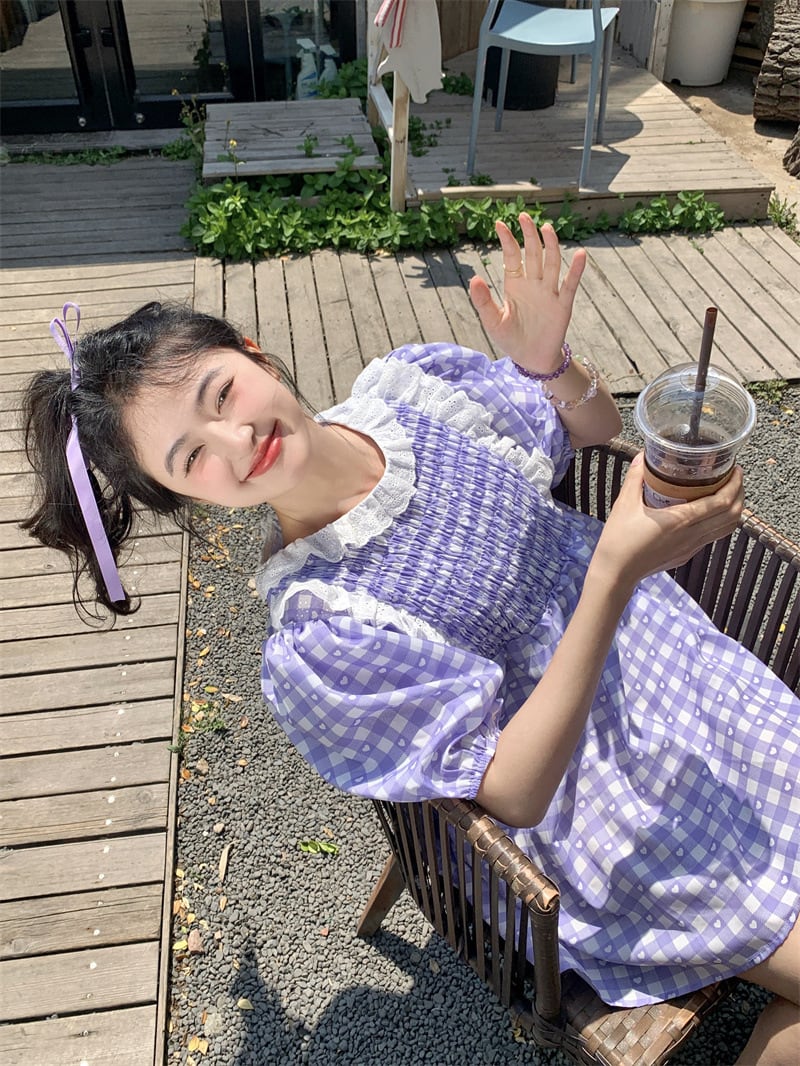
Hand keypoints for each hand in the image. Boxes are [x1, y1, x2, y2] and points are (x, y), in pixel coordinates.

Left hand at [469, 213, 585, 369]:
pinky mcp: (562, 305)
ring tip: (547, 228)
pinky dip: (576, 270)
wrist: (532, 360)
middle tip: (524, 216)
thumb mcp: (493, 322)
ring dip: (550, 246)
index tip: (500, 223)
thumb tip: (474, 278)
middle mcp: (533, 285)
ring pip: (551, 263)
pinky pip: (570, 285)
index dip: (507, 241)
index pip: (512, 257)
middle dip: (529, 235)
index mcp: (515, 286)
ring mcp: (549, 293)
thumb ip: (483, 301)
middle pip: (533, 254)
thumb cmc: (511, 340)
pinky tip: (580, 254)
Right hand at [589, 454, 744, 592]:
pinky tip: (709, 512)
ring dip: (734, 510)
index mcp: (680, 520)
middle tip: (735, 478)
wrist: (616, 572)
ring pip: (726, 528)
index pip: (721, 502)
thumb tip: (643, 455)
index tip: (735, 470)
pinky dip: (720, 522)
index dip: (734, 485)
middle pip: (732, 515)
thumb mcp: (624, 503)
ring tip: (728, 493)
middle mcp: (692, 535)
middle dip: (739, 494)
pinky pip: (713, 536)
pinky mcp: (687, 554)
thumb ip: (636, 477)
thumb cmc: (619, 539)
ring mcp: (692, 547)